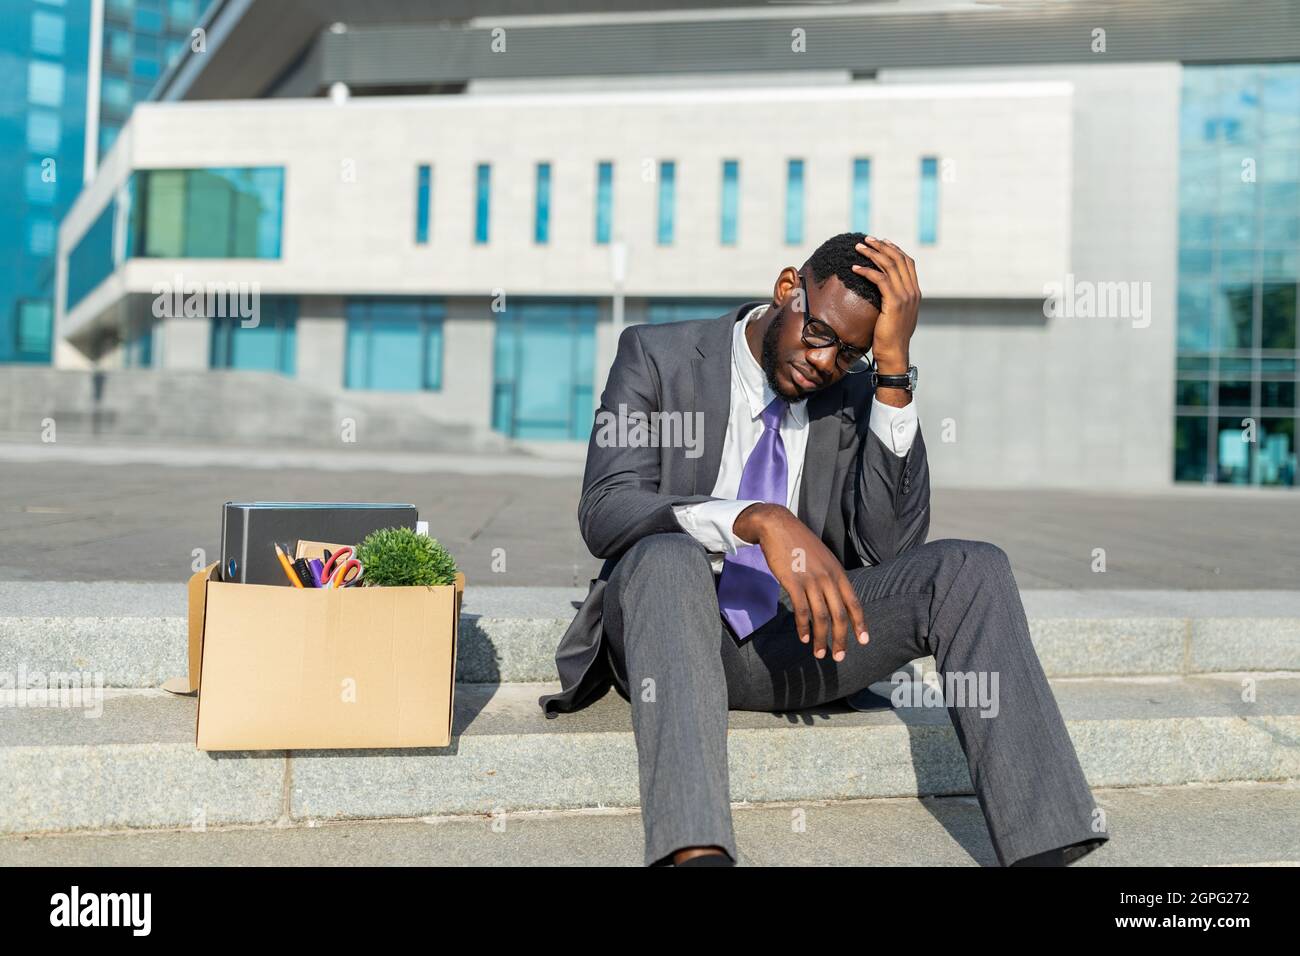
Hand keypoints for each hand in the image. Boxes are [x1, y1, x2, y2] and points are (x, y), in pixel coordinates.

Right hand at [733, 503, 868, 661]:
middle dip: (841, 639)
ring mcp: (811, 580)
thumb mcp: (823, 558)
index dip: (860, 624)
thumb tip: (836, 598)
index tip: (864, 641)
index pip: (854, 603)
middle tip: (839, 656)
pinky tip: (803, 638)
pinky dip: (803, 628)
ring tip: (820, 653)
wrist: (778, 526)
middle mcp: (828, 578)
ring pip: (821, 617)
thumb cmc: (799, 543)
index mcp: (837, 572)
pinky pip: (801, 611)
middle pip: (839, 615)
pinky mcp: (793, 583)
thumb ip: (831, 577)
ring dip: (821, 638)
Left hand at [853, 237, 920, 370]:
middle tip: (866, 240)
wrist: (894, 352)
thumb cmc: (890, 336)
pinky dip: (866, 271)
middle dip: (882, 246)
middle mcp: (913, 291)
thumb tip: (885, 291)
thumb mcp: (896, 314)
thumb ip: (895, 300)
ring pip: (889, 266)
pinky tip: (855, 268)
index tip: (881, 241)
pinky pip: (879, 279)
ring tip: (858, 248)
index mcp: (915, 292)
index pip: (908, 262)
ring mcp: (905, 296)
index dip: (895, 249)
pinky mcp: (894, 302)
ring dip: (872, 254)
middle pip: (898, 259)